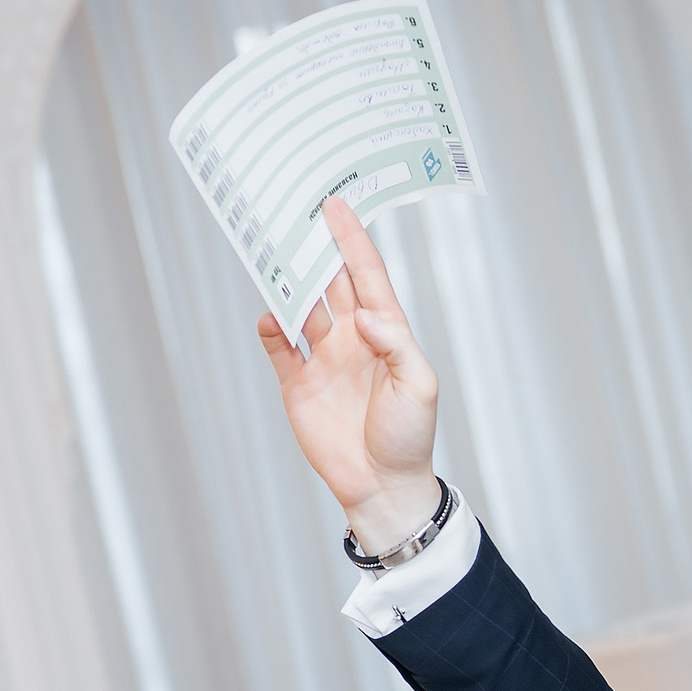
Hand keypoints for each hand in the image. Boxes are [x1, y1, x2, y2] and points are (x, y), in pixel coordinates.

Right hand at [258, 197, 441, 551]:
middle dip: (314, 249)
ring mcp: (323, 359)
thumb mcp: (420, 388)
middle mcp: (352, 338)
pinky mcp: (297, 384)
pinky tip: (271, 317)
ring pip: (300, 308)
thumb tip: (365, 316)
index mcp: (385, 332)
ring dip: (288, 282)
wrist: (382, 485)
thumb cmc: (410, 436)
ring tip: (271, 252)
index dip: (352, 241)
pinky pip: (279, 346)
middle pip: (329, 283)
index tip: (336, 205)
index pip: (366, 276)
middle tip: (294, 213)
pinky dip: (272, 328)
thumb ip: (397, 347)